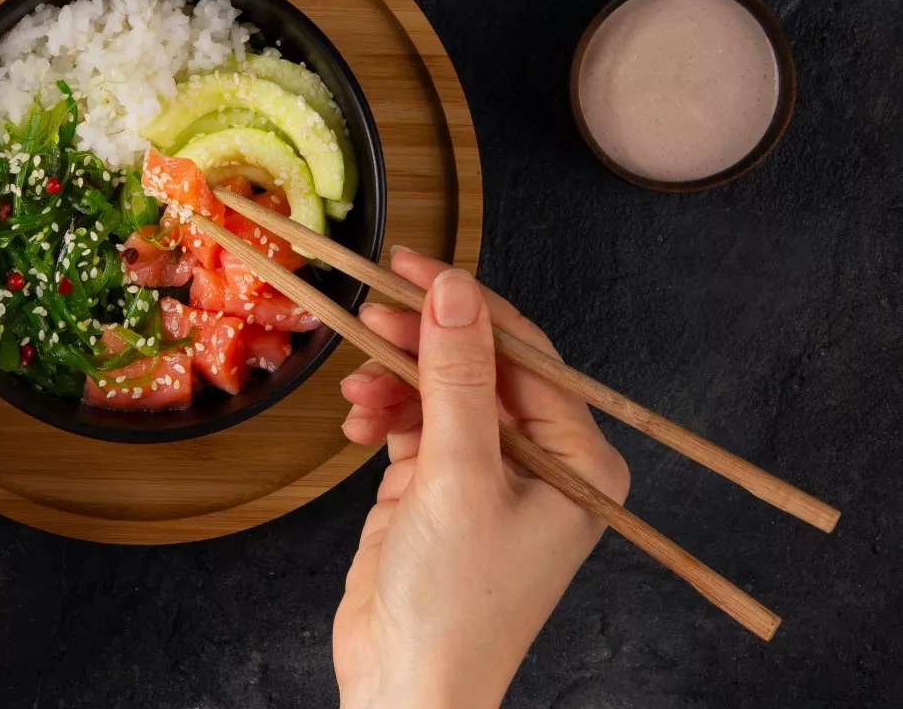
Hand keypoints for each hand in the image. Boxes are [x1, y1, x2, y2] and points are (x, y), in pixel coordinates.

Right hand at [332, 250, 629, 708]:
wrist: (404, 689)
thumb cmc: (455, 602)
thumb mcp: (458, 477)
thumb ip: (455, 378)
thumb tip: (455, 289)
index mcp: (578, 461)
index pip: (526, 354)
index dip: (467, 306)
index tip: (412, 267)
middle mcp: (540, 464)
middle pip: (477, 369)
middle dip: (421, 344)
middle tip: (368, 314)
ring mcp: (487, 477)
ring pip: (437, 394)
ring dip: (393, 383)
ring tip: (355, 393)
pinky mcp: (437, 492)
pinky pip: (411, 428)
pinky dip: (382, 418)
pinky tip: (356, 424)